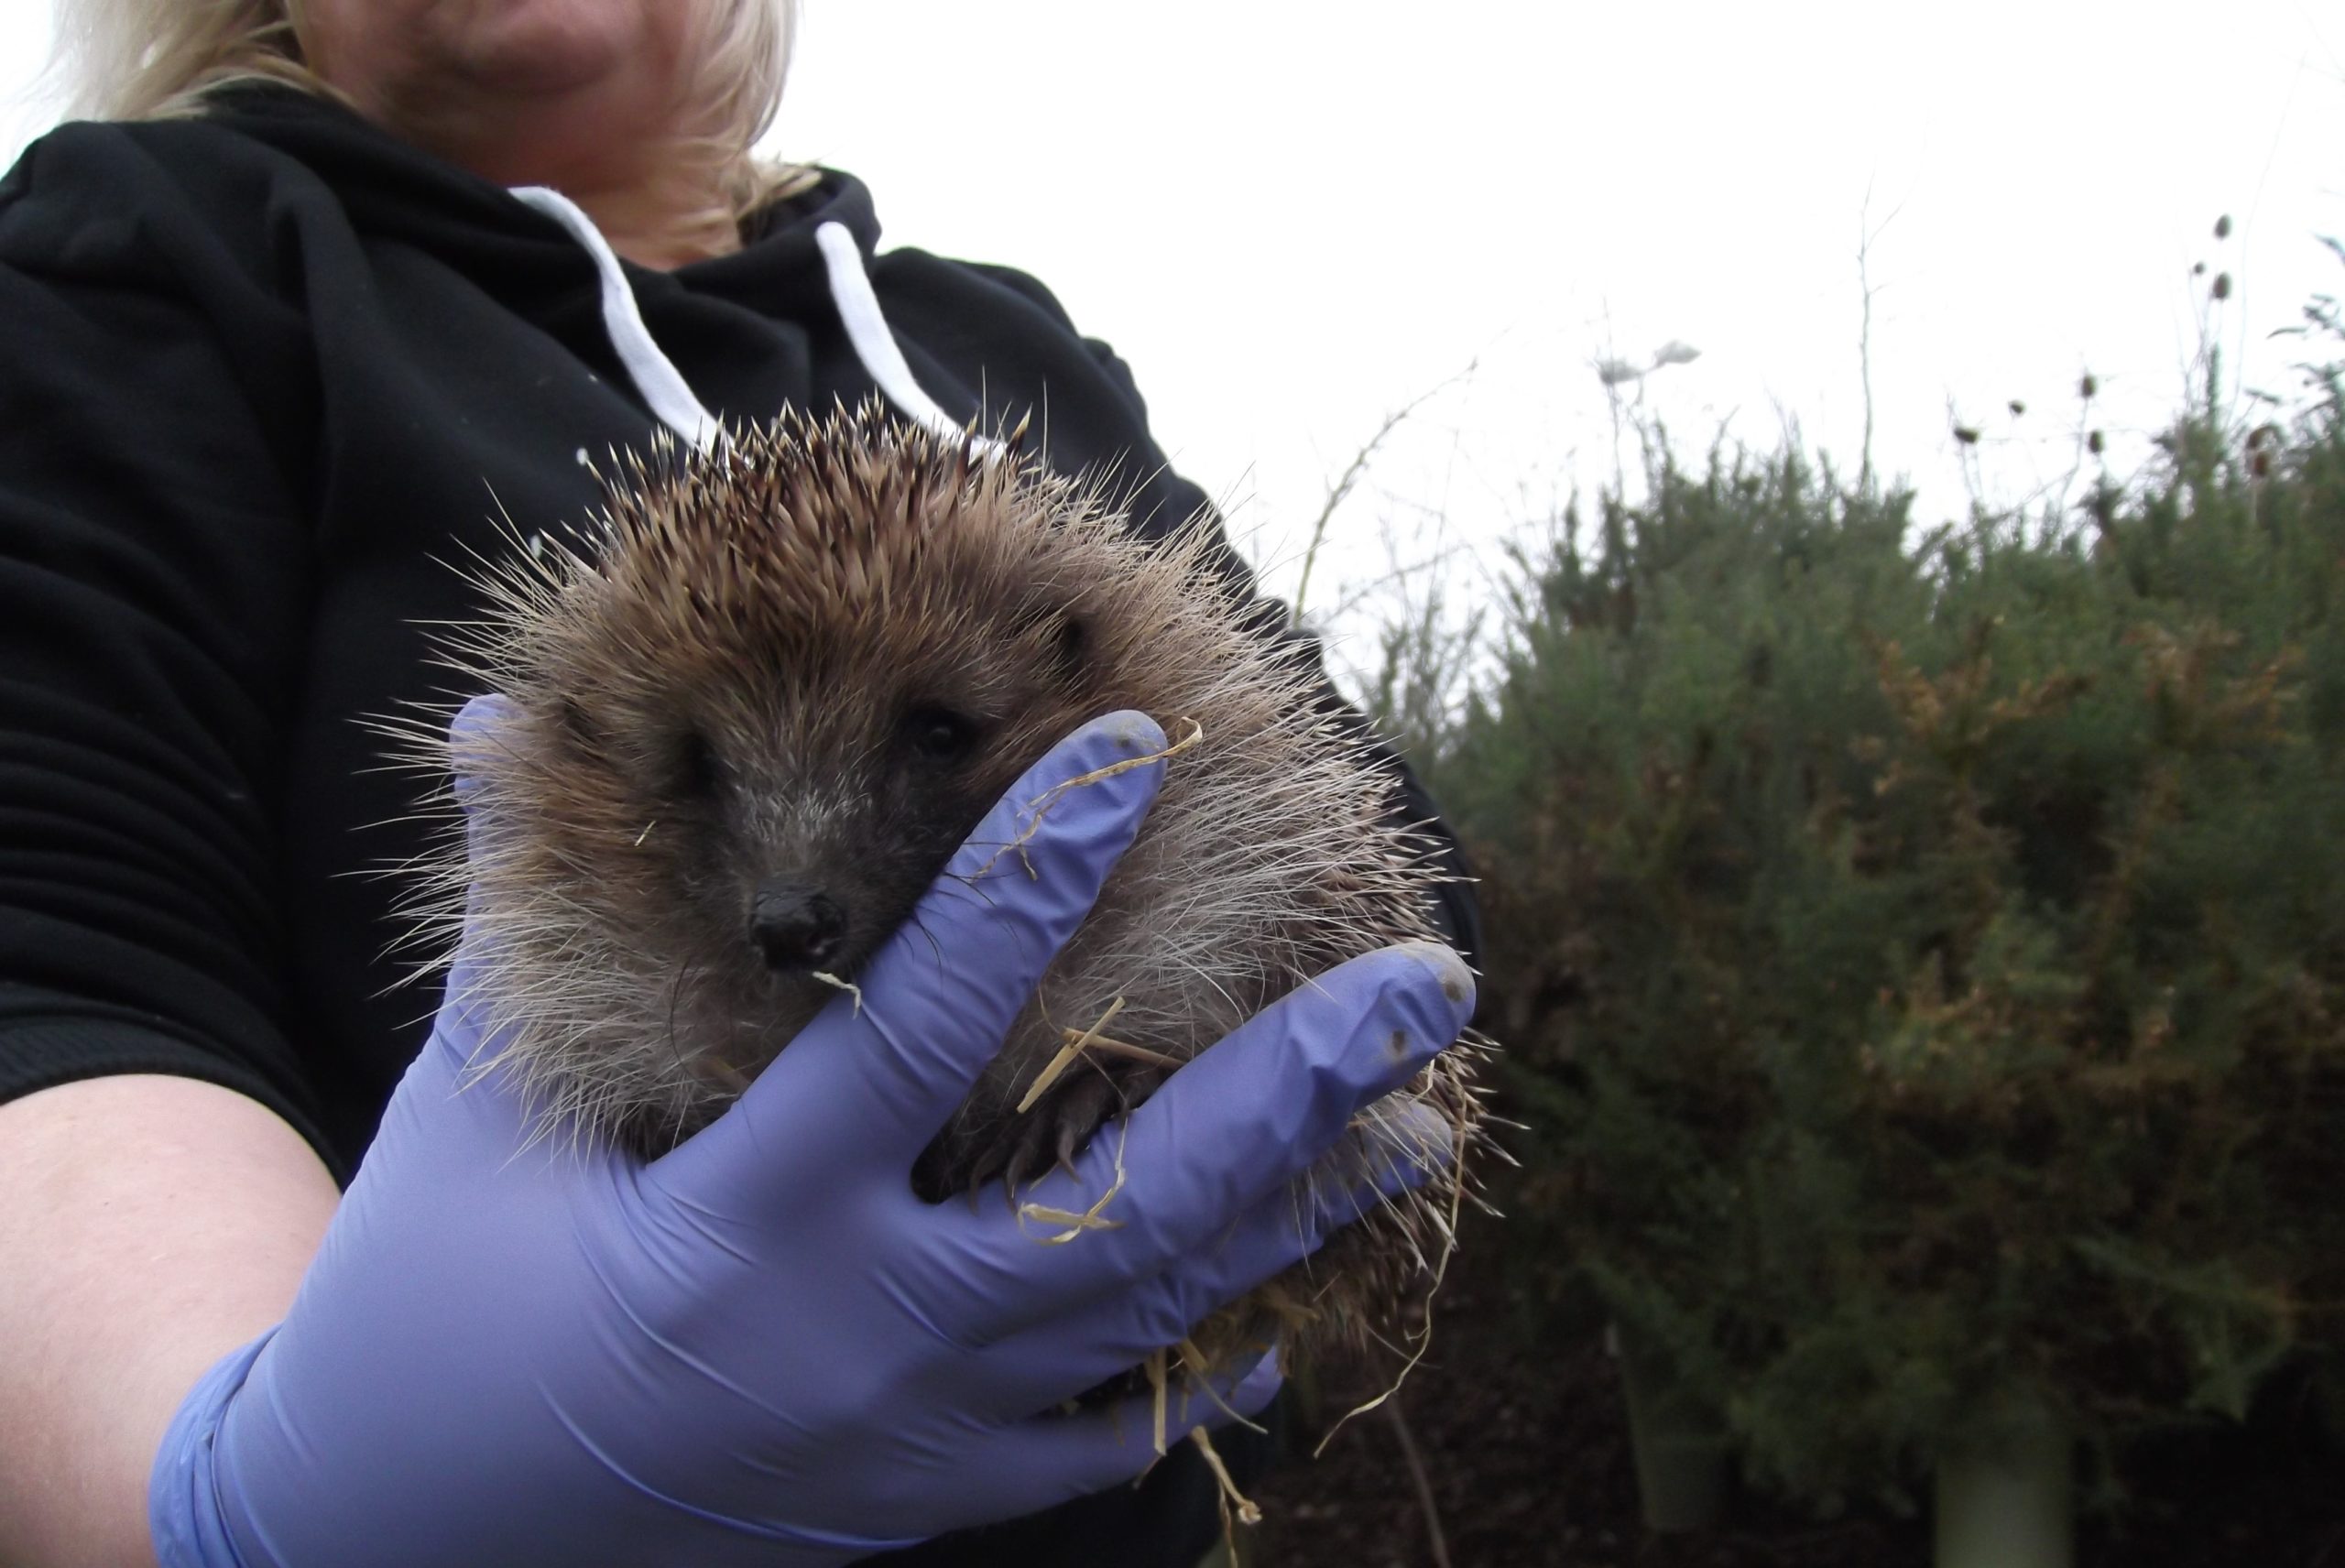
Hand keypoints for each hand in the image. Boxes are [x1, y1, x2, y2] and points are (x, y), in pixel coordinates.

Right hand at [151, 705, 1475, 1567]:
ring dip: (1294, 1220)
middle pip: (1124, 1208)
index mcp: (735, 1226)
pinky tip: (1284, 1319)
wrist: (393, 1541)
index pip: (920, 1027)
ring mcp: (901, 1442)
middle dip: (1294, 1090)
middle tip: (1430, 983)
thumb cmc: (428, 1300)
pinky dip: (1193, 1378)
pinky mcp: (911, 1501)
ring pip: (1144, 1324)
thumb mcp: (465, 1107)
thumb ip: (514, 914)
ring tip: (1420, 1127)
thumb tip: (506, 712)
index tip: (1144, 754)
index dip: (1032, 879)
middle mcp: (851, 1340)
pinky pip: (1091, 1447)